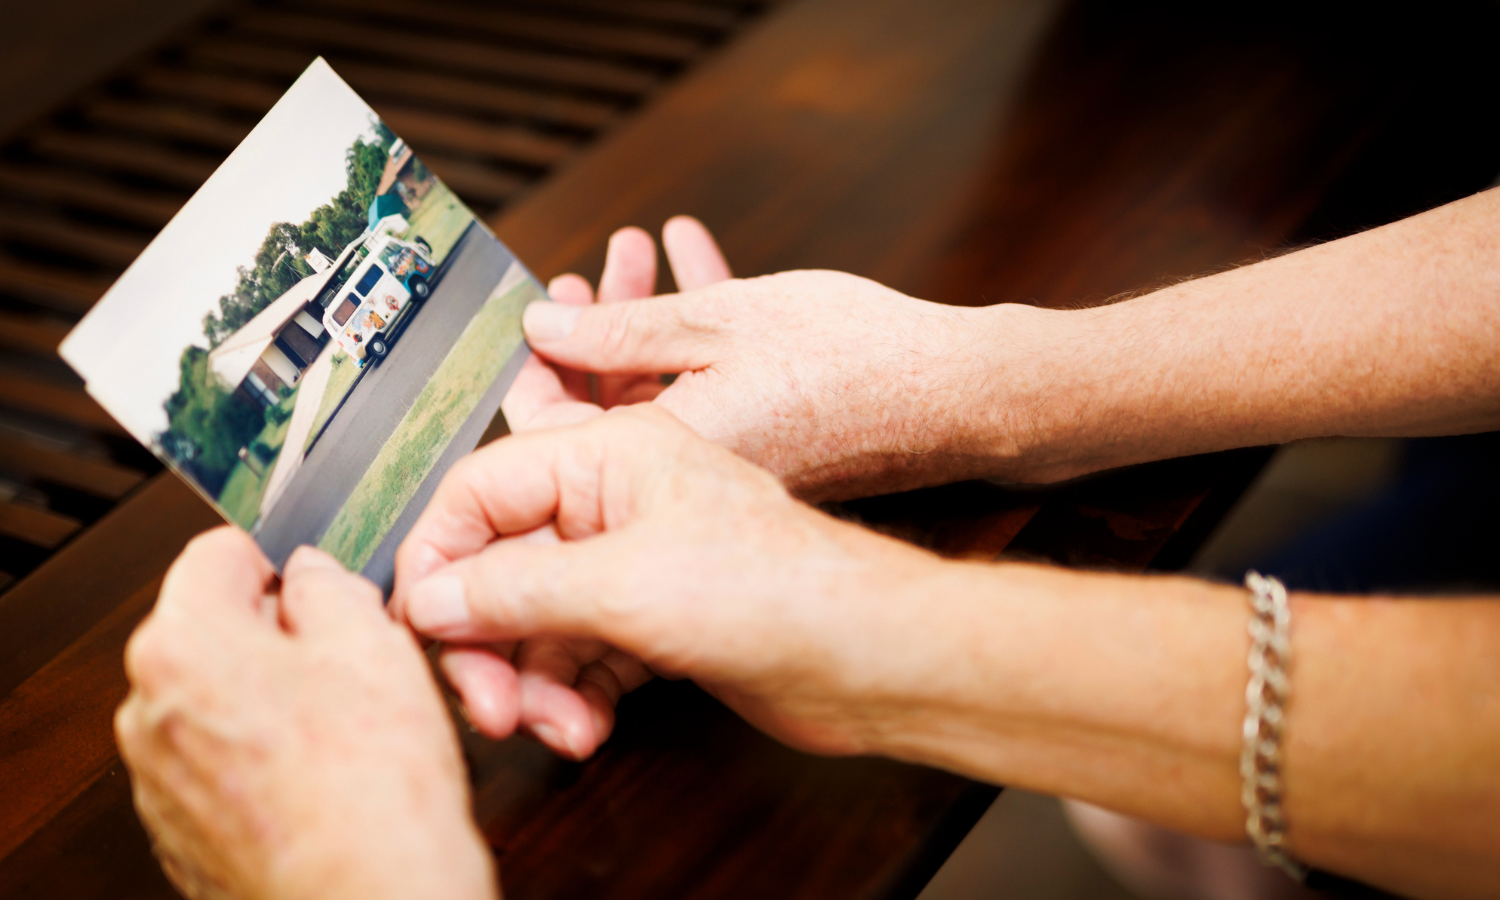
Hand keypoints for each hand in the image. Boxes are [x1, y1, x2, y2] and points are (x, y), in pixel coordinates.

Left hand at [116, 530, 494, 899]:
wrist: (368, 899)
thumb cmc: (370, 787)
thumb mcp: (373, 642)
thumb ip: (331, 585)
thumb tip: (313, 574)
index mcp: (182, 645)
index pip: (218, 552)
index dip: (282, 557)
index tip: (317, 579)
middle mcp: (149, 711)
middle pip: (215, 630)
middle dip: (279, 635)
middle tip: (351, 660)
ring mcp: (160, 779)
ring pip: (221, 701)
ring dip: (273, 699)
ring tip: (345, 728)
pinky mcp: (183, 831)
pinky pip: (222, 764)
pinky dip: (265, 759)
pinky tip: (324, 776)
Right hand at [467, 217, 731, 758]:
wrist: (871, 653)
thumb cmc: (782, 586)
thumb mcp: (626, 583)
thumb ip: (515, 589)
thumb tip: (431, 597)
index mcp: (609, 454)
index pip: (480, 491)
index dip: (439, 558)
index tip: (420, 624)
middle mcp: (617, 501)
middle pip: (503, 565)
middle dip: (486, 640)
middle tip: (486, 704)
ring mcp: (638, 561)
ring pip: (539, 621)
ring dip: (532, 682)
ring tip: (551, 729)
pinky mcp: (657, 619)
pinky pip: (582, 656)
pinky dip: (572, 697)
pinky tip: (581, 730)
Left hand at [520, 239, 1025, 500]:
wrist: (959, 392)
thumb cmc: (850, 357)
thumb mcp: (716, 321)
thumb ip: (617, 329)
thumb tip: (540, 328)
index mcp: (664, 460)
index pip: (553, 437)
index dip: (532, 375)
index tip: (532, 318)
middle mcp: (689, 482)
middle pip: (607, 410)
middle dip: (595, 329)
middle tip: (591, 272)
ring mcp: (731, 468)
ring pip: (662, 392)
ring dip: (647, 318)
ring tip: (642, 248)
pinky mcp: (766, 452)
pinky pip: (709, 392)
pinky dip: (696, 335)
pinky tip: (694, 259)